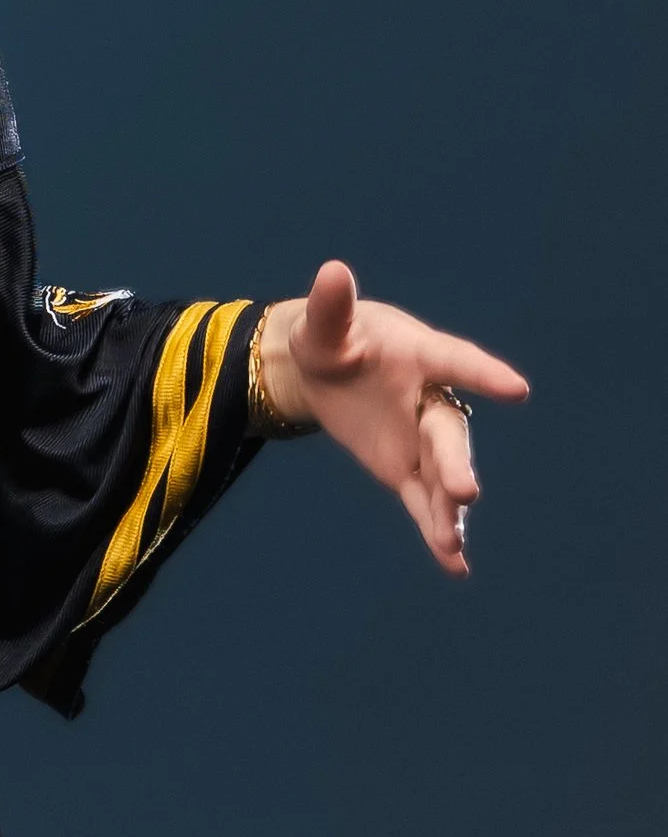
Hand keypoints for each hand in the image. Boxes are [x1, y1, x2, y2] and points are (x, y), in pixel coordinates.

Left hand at [260, 259, 529, 576]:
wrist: (321, 369)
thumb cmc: (330, 336)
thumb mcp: (323, 324)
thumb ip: (331, 305)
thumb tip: (332, 271)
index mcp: (419, 354)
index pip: (454, 362)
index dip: (483, 374)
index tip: (516, 388)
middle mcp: (430, 399)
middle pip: (448, 432)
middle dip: (456, 462)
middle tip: (465, 491)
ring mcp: (421, 439)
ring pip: (441, 473)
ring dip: (448, 507)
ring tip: (451, 542)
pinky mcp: (405, 468)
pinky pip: (423, 502)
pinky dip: (436, 531)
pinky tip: (453, 565)